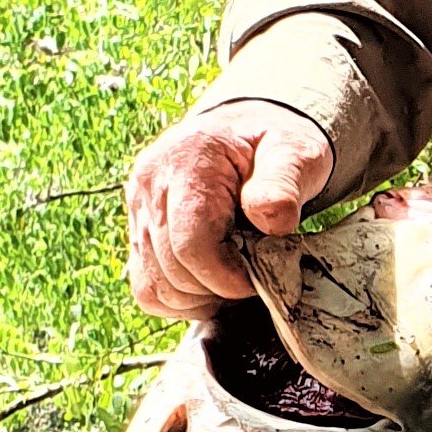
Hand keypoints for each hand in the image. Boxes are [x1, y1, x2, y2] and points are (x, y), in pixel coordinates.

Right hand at [125, 107, 335, 320]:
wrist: (247, 132)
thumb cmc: (273, 147)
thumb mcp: (295, 153)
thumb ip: (285, 183)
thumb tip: (274, 219)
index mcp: (188, 160)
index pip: (191, 244)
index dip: (227, 277)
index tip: (257, 278)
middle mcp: (151, 182)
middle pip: (171, 271)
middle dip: (217, 290)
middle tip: (252, 279)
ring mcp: (138, 208)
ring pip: (153, 286)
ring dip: (197, 299)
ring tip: (232, 282)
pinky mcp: (137, 230)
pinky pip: (145, 287)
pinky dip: (179, 300)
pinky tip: (210, 286)